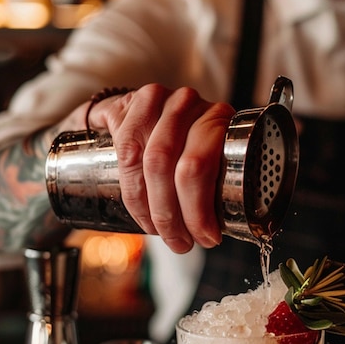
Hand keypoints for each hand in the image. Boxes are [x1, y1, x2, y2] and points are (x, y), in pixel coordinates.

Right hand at [62, 84, 234, 252]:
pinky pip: (126, 156)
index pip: (204, 166)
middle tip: (181, 243)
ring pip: (152, 165)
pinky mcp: (127, 105)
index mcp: (218, 117)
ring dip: (154, 211)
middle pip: (180, 168)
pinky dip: (134, 195)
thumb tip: (215, 232)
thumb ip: (213, 182)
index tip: (207, 238)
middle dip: (178, 217)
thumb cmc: (180, 142)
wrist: (136, 110)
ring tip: (162, 234)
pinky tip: (142, 214)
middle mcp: (189, 104)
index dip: (201, 210)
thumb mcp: (206, 157)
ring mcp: (157, 100)